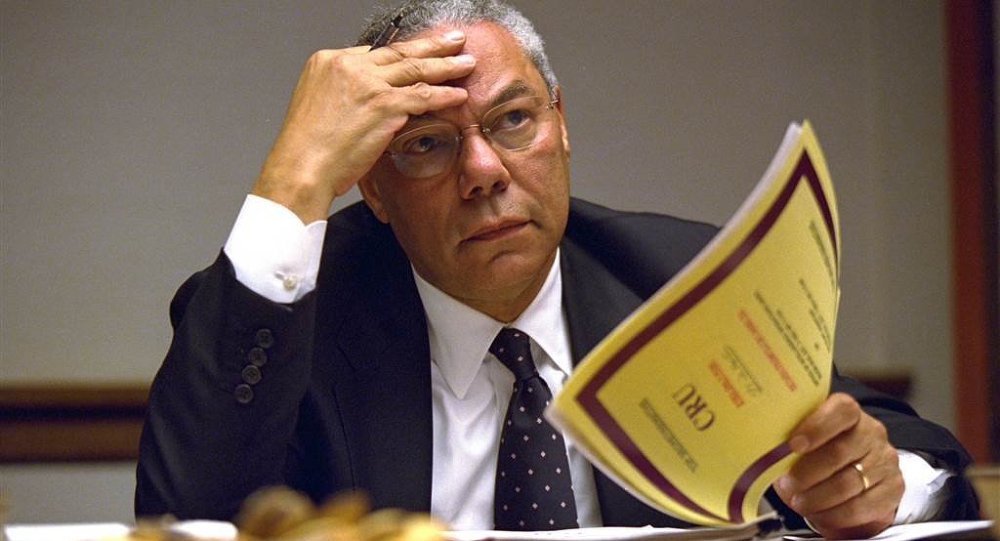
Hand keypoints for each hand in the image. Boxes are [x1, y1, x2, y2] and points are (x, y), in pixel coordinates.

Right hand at [252, 31, 475, 222]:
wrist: (302, 167)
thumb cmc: (307, 149)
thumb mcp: (316, 105)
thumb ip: (342, 92)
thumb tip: (363, 94)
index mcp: (327, 61)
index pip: (373, 53)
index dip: (400, 56)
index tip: (418, 55)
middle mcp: (347, 64)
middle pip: (399, 52)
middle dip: (431, 46)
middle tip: (454, 40)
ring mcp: (367, 82)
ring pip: (416, 68)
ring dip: (446, 65)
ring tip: (466, 63)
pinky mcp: (383, 104)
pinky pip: (422, 96)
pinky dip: (444, 95)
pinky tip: (459, 95)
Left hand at [774, 393, 903, 538]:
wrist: (855, 475)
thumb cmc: (819, 453)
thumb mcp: (803, 441)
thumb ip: (790, 442)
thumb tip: (762, 453)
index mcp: (848, 413)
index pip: (841, 410)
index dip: (816, 426)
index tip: (793, 444)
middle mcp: (871, 433)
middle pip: (841, 451)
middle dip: (808, 472)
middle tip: (788, 484)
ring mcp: (884, 460)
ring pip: (850, 482)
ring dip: (818, 497)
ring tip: (799, 502)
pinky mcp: (893, 488)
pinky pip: (862, 506)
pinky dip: (835, 514)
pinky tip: (819, 514)